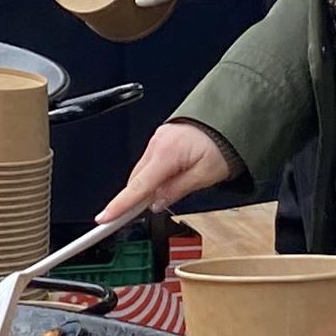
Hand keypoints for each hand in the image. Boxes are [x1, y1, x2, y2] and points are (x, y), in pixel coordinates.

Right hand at [98, 122, 232, 221]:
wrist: (231, 117)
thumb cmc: (222, 144)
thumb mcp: (205, 175)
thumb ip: (177, 190)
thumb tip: (156, 204)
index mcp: (167, 153)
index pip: (138, 186)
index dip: (119, 205)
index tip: (104, 218)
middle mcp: (158, 143)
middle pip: (137, 179)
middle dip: (134, 198)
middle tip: (132, 216)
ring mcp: (158, 139)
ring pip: (142, 171)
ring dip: (146, 186)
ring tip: (164, 195)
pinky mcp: (162, 138)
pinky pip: (150, 161)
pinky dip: (152, 175)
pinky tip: (164, 181)